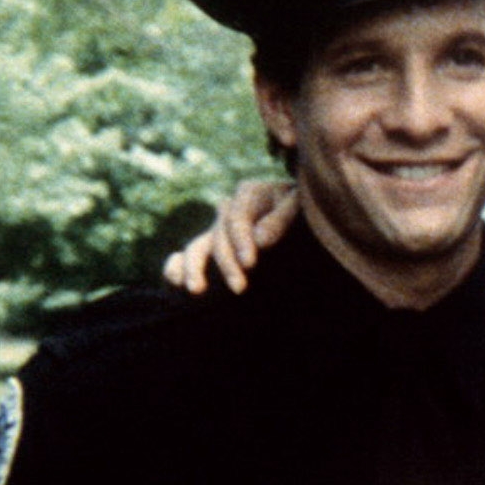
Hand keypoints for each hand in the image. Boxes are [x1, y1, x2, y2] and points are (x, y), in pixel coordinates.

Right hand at [160, 179, 296, 293]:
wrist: (310, 227)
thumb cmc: (307, 213)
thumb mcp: (299, 208)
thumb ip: (281, 220)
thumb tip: (259, 240)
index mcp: (248, 194)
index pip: (237, 218)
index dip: (241, 240)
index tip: (250, 263)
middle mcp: (228, 210)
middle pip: (218, 237)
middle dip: (227, 263)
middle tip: (239, 289)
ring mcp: (218, 231)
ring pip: (197, 247)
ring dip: (193, 269)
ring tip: (195, 290)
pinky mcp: (213, 250)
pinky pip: (187, 256)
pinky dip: (176, 267)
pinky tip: (175, 282)